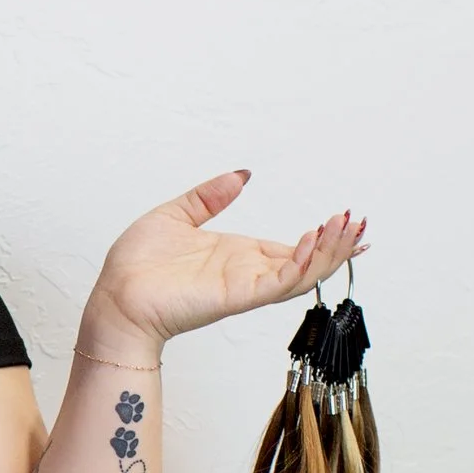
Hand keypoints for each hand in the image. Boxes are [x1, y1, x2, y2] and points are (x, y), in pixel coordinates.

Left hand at [81, 174, 364, 357]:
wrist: (114, 297)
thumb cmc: (137, 266)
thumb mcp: (177, 215)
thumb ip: (210, 197)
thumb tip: (242, 175)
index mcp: (237, 256)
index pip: (291, 249)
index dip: (322, 238)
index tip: (349, 222)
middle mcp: (247, 273)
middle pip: (306, 261)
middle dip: (336, 244)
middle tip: (359, 222)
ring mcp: (244, 286)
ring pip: (300, 273)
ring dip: (328, 251)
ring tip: (348, 227)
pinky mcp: (235, 296)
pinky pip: (277, 283)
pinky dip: (300, 264)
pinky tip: (312, 241)